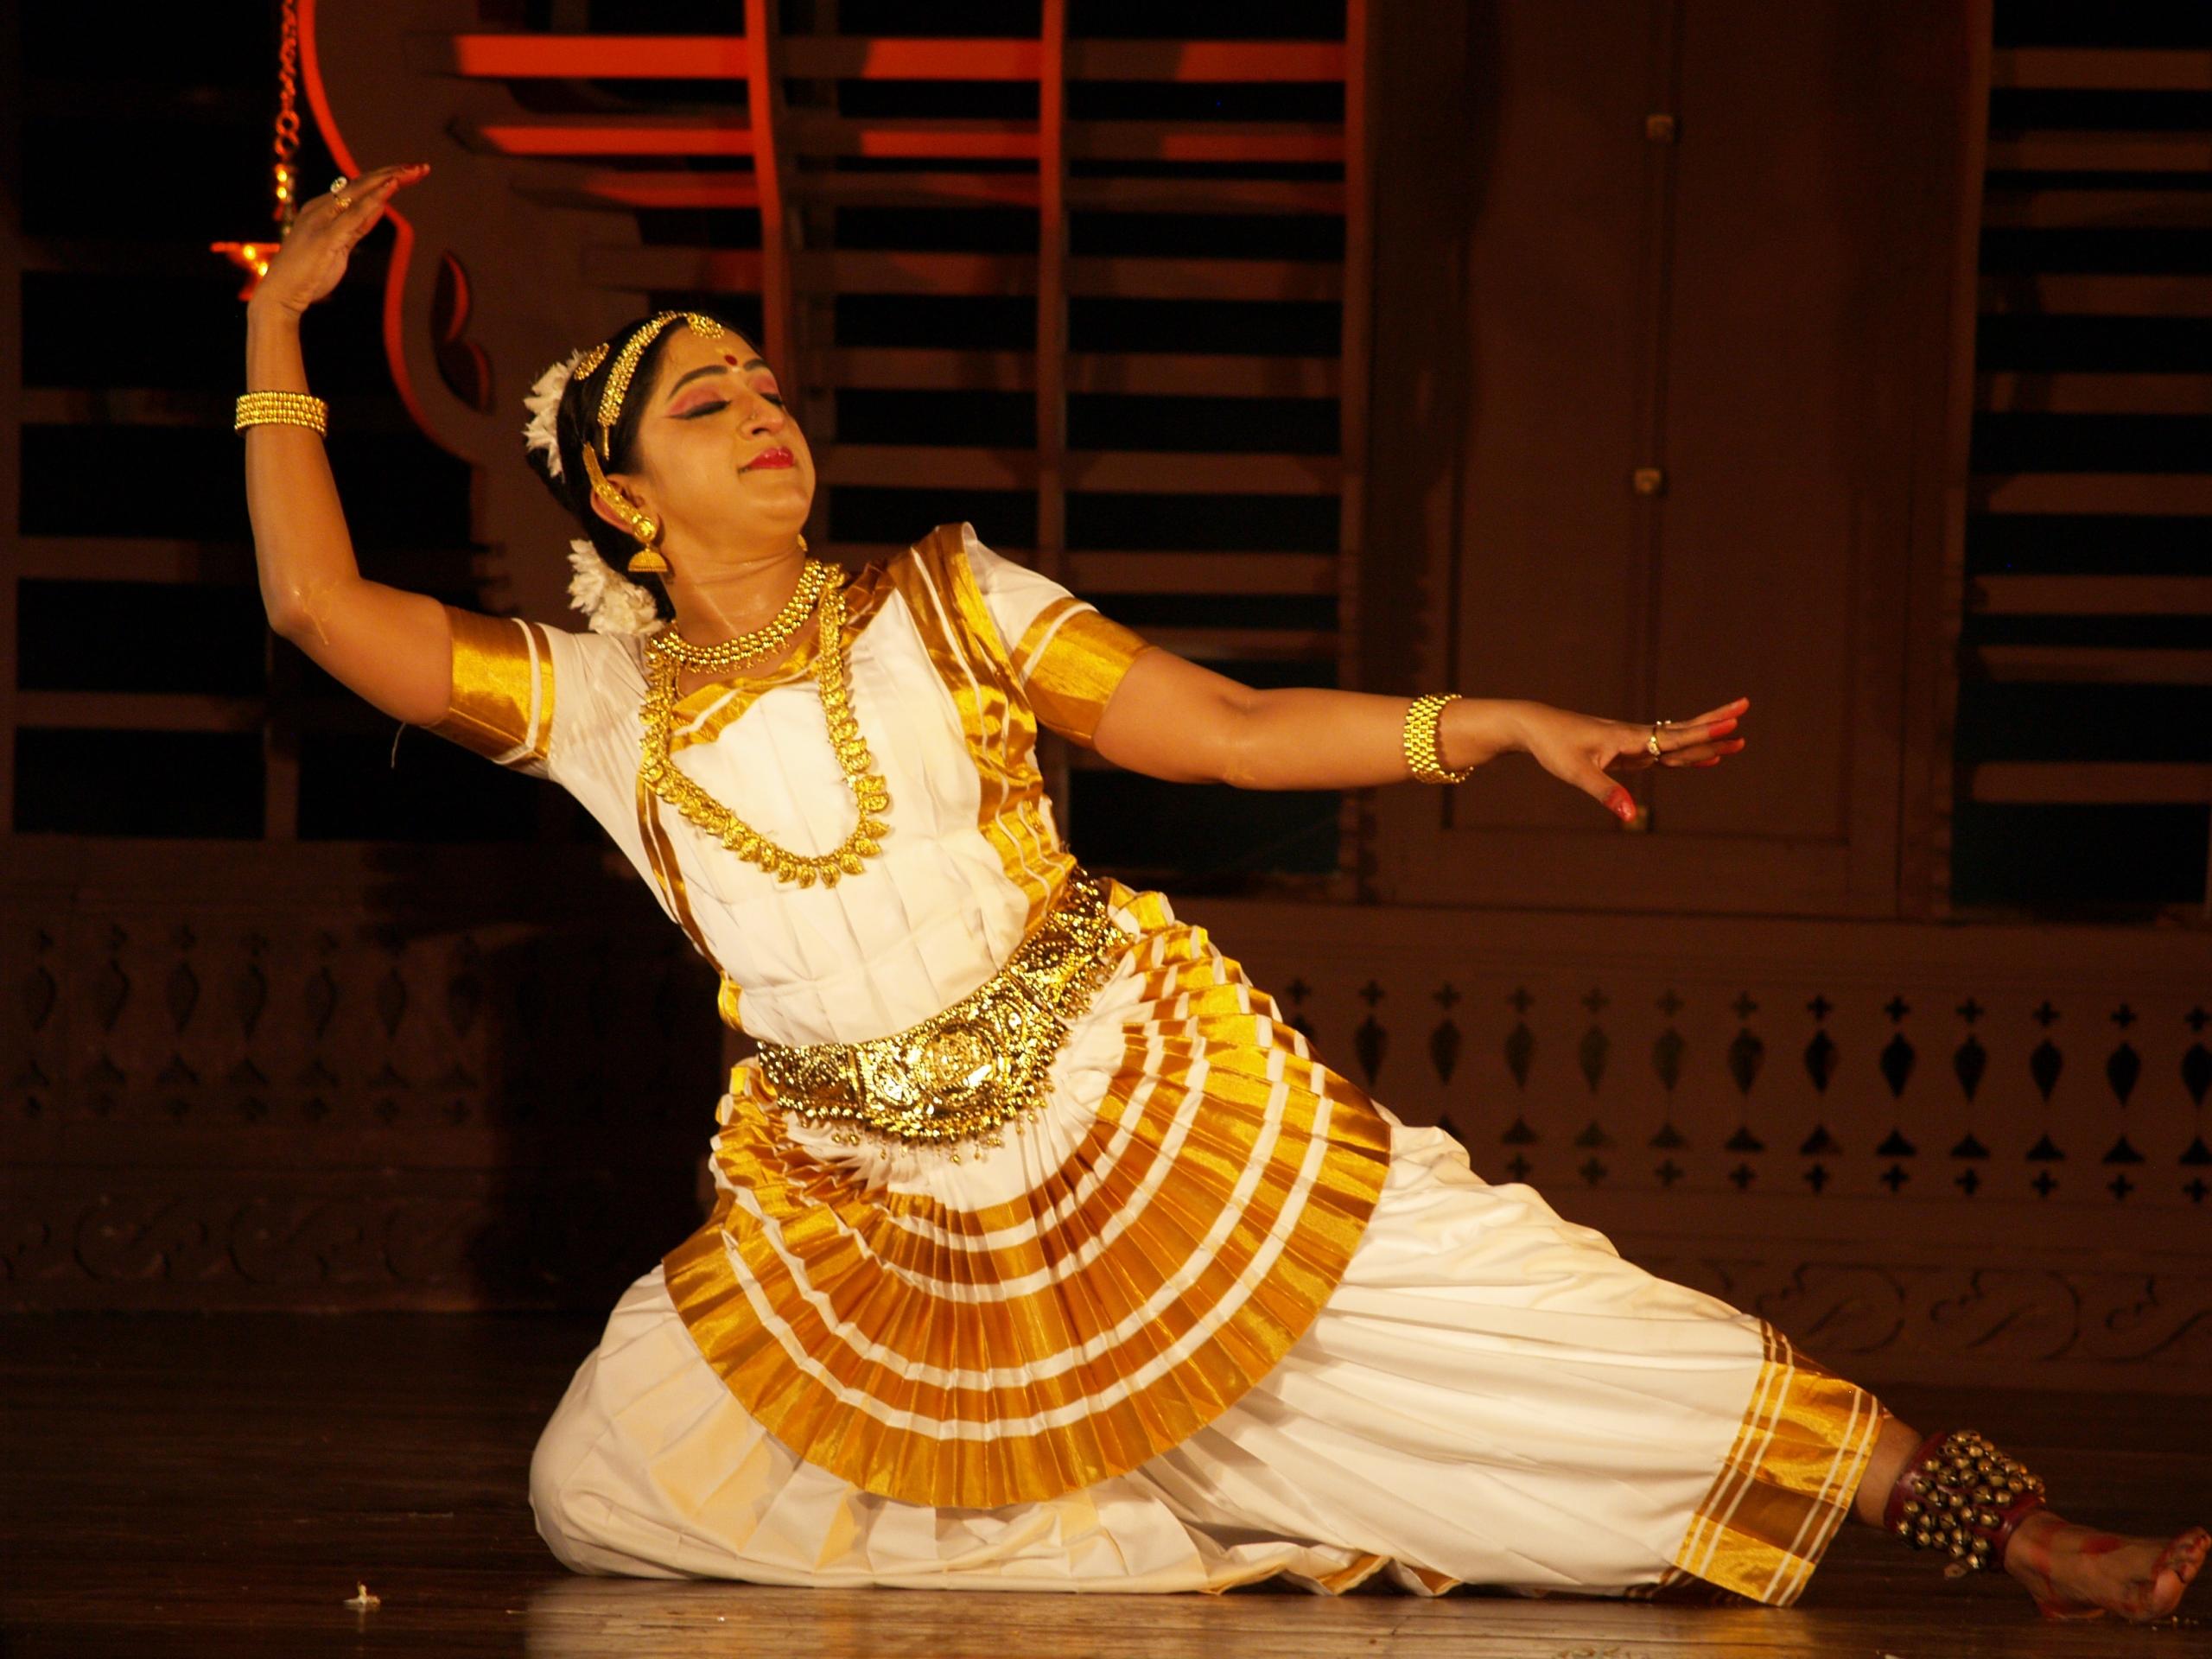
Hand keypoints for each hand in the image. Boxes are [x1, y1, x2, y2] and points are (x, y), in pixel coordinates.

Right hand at [248, 162, 430, 320]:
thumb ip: (357, 226)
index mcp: (322, 209)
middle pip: (362, 184)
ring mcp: (321, 220)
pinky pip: (353, 215)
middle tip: (420, 167)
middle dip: (392, 173)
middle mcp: (321, 208)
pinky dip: (373, 200)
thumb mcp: (340, 245)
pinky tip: (390, 188)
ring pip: (359, 193)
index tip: (410, 172)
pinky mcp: (325, 237)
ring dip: (388, 180)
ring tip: (411, 171)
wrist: (280, 294)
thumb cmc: (308, 273)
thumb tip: (378, 208)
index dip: (385, 178)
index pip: (358, 187)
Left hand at [1511, 696, 1748, 823]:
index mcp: (1627, 738)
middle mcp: (1634, 737)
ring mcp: (1632, 743)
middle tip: (1745, 711)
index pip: (1672, 737)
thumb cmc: (1554, 746)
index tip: (1731, 725)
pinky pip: (1663, 753)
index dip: (1702, 734)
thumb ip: (1606, 793)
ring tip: (1737, 738)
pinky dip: (1686, 755)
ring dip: (1705, 740)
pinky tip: (1703, 759)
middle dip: (1713, 725)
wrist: (1534, 727)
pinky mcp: (1626, 750)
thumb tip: (1632, 817)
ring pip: (1676, 742)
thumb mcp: (1576, 772)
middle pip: (1682, 731)